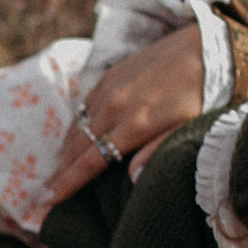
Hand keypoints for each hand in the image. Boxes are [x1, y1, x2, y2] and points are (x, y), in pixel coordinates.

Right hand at [45, 21, 206, 204]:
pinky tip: (73, 141)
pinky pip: (83, 108)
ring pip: (77, 128)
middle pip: (77, 148)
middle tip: (42, 196)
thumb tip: (131, 178)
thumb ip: (157, 151)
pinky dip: (75, 129)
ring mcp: (108, 89)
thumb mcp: (188, 128)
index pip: (90, 161)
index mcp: (134, 124)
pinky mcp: (108, 76)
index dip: (67, 183)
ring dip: (64, 152)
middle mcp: (114, 106)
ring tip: (56, 173)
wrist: (206, 46)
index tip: (47, 200)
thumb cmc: (204, 94)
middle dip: (58, 173)